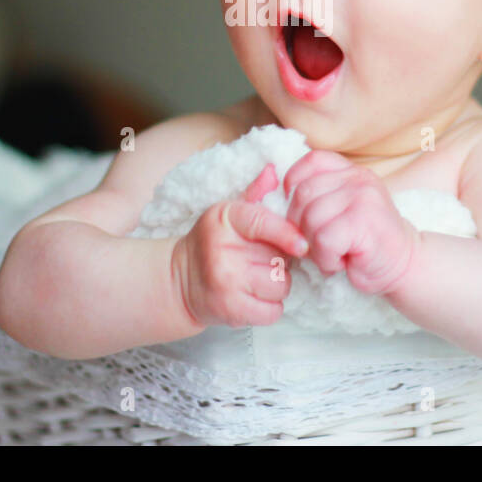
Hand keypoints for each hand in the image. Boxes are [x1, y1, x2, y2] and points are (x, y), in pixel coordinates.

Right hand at [172, 163, 307, 328]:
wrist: (178, 280)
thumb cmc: (212, 243)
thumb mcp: (227, 212)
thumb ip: (255, 193)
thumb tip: (274, 171)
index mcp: (224, 219)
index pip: (263, 222)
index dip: (288, 234)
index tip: (303, 244)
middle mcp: (223, 251)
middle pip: (279, 257)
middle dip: (281, 260)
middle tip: (263, 259)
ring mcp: (225, 282)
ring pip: (281, 285)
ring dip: (278, 285)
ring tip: (259, 278)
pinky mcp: (230, 310)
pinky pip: (273, 311)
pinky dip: (271, 307)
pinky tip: (256, 297)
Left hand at [283, 150, 420, 295]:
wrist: (405, 267)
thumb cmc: (365, 244)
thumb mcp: (340, 210)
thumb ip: (317, 196)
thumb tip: (273, 193)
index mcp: (351, 171)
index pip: (310, 162)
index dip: (294, 185)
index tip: (300, 213)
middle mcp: (358, 178)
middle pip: (302, 194)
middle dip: (300, 226)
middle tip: (319, 245)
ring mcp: (362, 197)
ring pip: (309, 219)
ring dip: (314, 247)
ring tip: (333, 254)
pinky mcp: (363, 221)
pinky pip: (322, 239)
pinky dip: (325, 259)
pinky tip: (341, 262)